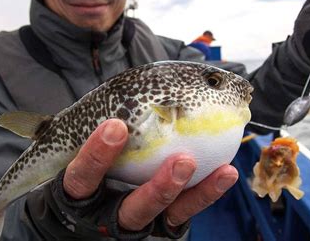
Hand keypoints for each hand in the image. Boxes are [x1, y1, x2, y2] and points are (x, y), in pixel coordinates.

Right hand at [63, 118, 238, 233]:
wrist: (90, 197)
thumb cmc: (92, 162)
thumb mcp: (86, 143)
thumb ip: (103, 126)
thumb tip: (136, 88)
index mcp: (83, 194)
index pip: (83, 179)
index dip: (96, 157)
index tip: (114, 127)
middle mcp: (110, 213)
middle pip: (132, 211)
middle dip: (159, 189)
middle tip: (182, 162)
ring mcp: (139, 219)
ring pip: (165, 216)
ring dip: (193, 193)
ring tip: (220, 171)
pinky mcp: (161, 221)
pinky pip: (184, 212)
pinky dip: (206, 193)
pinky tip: (226, 173)